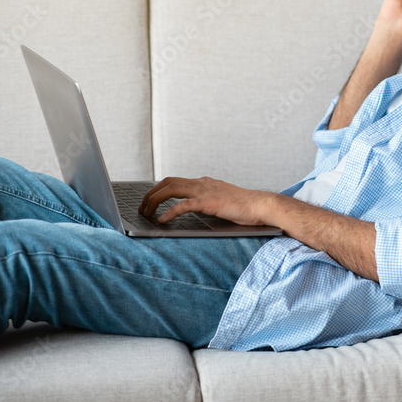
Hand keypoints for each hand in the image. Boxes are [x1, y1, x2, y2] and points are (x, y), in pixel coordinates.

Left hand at [139, 176, 273, 225]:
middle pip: (168, 182)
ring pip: (171, 189)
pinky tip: (162, 221)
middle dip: (150, 194)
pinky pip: (183, 205)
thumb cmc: (244, 207)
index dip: (158, 190)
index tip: (149, 201)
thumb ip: (207, 202)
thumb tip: (193, 210)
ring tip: (145, 213)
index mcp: (204, 183)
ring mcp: (205, 191)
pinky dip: (170, 212)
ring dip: (154, 201)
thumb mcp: (221, 202)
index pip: (175, 181)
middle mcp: (202, 183)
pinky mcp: (209, 202)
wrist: (260, 205)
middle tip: (141, 208)